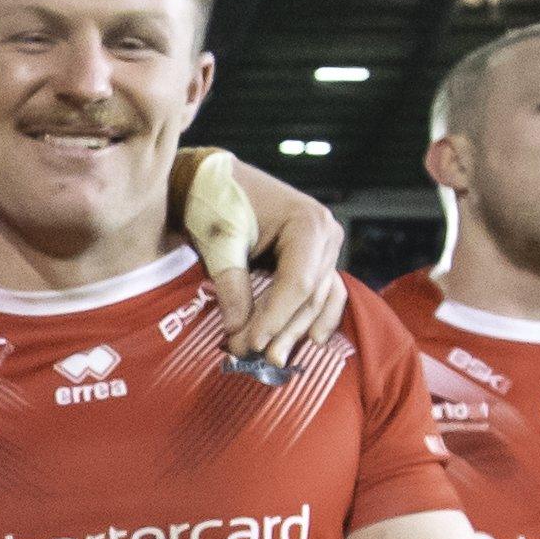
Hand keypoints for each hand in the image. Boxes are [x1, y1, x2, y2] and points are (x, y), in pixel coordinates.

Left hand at [219, 187, 345, 365]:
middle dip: (282, 330)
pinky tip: (309, 342)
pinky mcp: (315, 257)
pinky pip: (323, 292)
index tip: (250, 344)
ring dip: (295, 331)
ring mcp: (325, 247)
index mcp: (308, 223)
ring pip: (317, 299)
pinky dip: (314, 317)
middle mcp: (326, 235)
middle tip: (252, 357)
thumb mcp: (220, 241)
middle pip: (310, 296)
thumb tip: (238, 332)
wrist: (213, 179)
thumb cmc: (215, 201)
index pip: (297, 283)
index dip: (275, 318)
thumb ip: (231, 285)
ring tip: (272, 359)